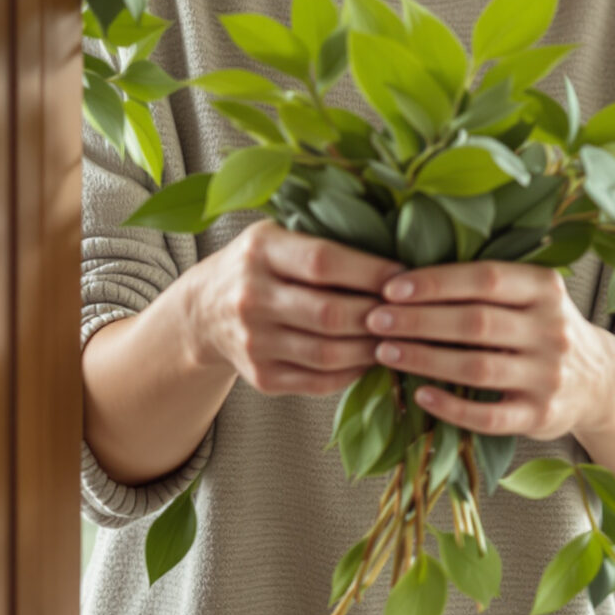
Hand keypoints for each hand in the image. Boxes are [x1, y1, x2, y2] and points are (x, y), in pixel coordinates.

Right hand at [179, 218, 406, 396]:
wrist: (202, 311)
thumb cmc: (258, 265)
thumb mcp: (276, 234)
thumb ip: (322, 237)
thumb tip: (395, 248)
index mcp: (260, 250)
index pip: (323, 262)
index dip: (370, 272)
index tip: (405, 275)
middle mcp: (252, 296)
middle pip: (330, 313)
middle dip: (378, 314)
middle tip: (411, 312)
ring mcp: (254, 341)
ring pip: (329, 352)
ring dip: (372, 347)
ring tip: (399, 336)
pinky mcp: (261, 376)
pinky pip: (319, 380)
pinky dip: (354, 371)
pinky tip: (372, 358)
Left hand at [364, 260, 614, 440]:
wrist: (598, 381)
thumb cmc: (543, 329)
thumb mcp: (533, 294)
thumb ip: (487, 283)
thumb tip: (408, 272)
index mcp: (546, 288)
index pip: (485, 279)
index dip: (435, 282)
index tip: (390, 288)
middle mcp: (552, 330)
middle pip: (475, 323)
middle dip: (419, 321)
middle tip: (375, 320)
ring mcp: (548, 376)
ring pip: (477, 368)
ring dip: (424, 360)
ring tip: (384, 353)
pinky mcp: (540, 416)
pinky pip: (488, 416)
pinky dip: (450, 406)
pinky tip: (419, 395)